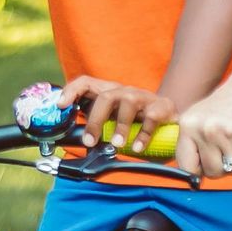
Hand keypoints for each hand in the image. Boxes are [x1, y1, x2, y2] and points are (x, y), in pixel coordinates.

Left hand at [61, 71, 179, 154]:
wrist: (171, 120)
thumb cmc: (136, 122)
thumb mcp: (114, 123)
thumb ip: (100, 129)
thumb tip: (79, 145)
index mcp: (110, 93)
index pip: (86, 82)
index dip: (72, 90)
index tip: (60, 105)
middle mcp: (125, 92)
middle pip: (106, 97)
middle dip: (95, 120)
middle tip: (90, 142)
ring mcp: (143, 97)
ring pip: (128, 103)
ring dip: (121, 126)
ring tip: (118, 145)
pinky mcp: (162, 106)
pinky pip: (151, 117)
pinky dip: (143, 134)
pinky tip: (138, 148)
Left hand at [175, 74, 231, 179]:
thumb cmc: (226, 106)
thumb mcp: (198, 120)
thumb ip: (191, 147)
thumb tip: (192, 181)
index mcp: (187, 126)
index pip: (186, 167)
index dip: (198, 172)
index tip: (206, 166)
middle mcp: (205, 129)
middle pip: (212, 172)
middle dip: (223, 166)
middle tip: (229, 146)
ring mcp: (228, 132)